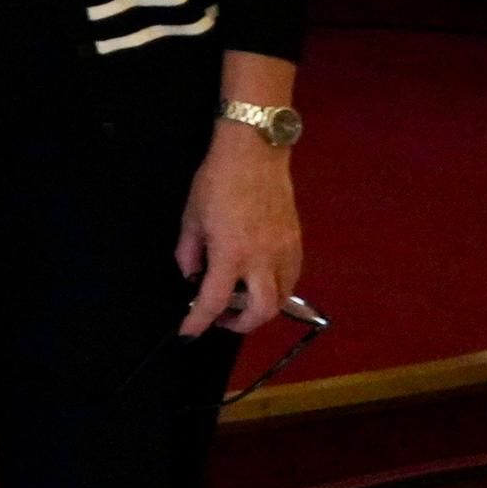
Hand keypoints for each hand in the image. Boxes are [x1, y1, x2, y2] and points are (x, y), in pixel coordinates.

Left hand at [177, 122, 304, 335]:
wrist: (255, 154)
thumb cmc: (217, 182)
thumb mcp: (191, 218)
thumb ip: (189, 253)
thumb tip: (192, 276)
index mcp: (232, 254)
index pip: (213, 301)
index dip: (198, 321)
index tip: (188, 333)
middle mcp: (263, 259)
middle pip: (262, 312)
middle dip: (240, 324)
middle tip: (221, 318)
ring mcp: (285, 252)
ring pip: (282, 298)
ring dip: (261, 309)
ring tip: (240, 301)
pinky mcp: (298, 243)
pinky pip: (292, 279)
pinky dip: (277, 290)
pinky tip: (260, 282)